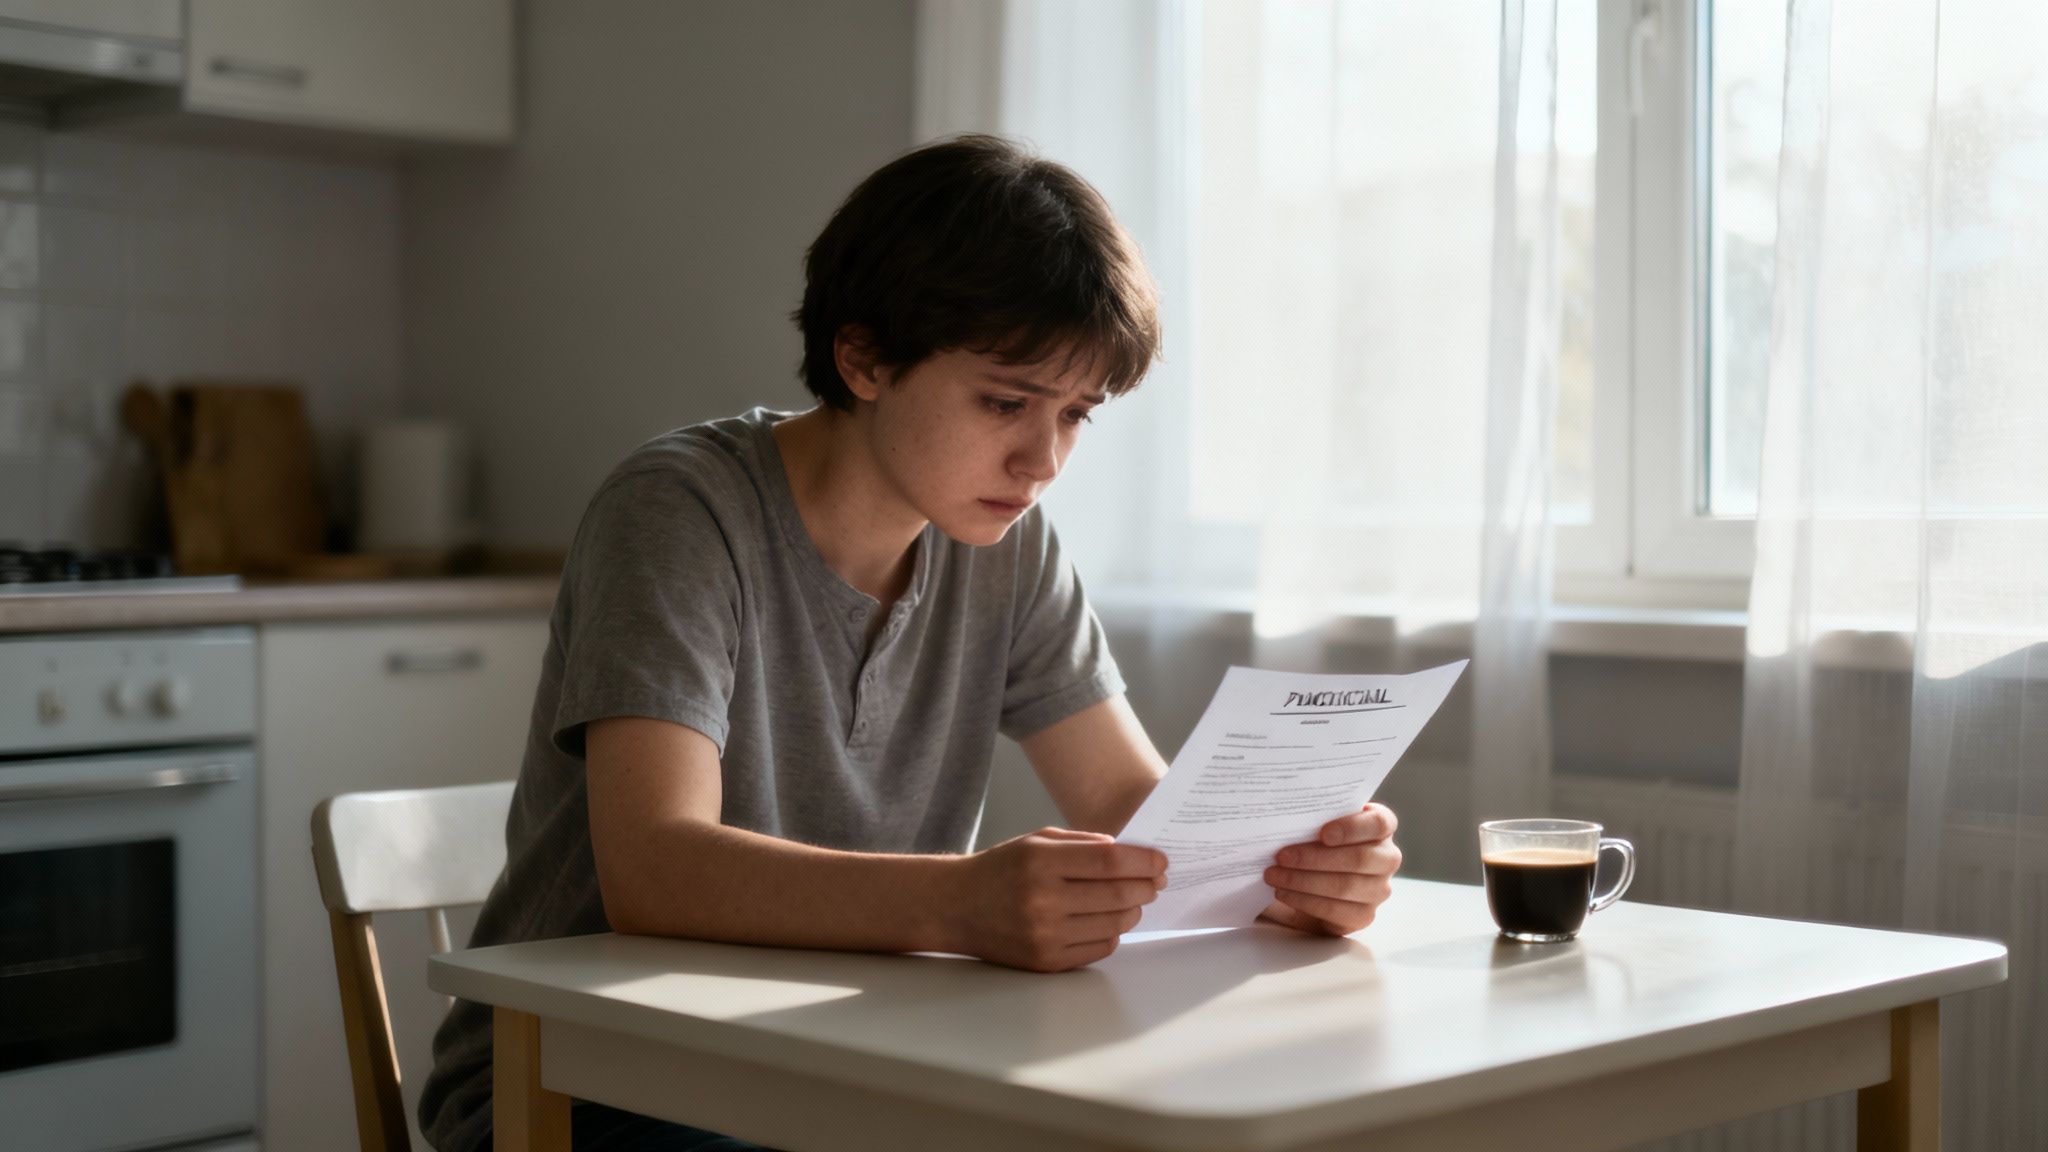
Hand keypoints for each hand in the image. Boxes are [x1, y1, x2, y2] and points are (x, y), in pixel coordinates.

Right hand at [955, 827, 1166, 971]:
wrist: (955, 907)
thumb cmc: (1001, 869)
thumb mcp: (1036, 841)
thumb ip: (1083, 843)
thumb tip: (1130, 854)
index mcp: (1040, 862)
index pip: (1109, 861)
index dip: (1143, 860)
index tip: (1161, 861)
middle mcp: (1042, 899)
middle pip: (1117, 894)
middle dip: (1146, 886)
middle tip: (1157, 881)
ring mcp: (1044, 934)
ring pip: (1114, 925)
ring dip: (1133, 911)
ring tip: (1134, 900)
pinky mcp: (1046, 961)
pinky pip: (1099, 949)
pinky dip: (1113, 934)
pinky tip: (1109, 920)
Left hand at [1258, 802, 1401, 936]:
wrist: (1310, 878)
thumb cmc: (1315, 841)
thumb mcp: (1317, 823)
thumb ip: (1313, 817)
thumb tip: (1286, 818)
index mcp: (1381, 826)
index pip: (1379, 823)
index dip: (1352, 828)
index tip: (1323, 833)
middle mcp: (1387, 858)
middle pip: (1359, 859)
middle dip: (1315, 858)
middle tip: (1281, 856)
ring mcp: (1378, 889)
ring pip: (1345, 886)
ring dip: (1303, 881)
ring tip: (1273, 875)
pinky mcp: (1363, 915)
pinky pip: (1335, 911)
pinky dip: (1304, 901)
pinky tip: (1283, 892)